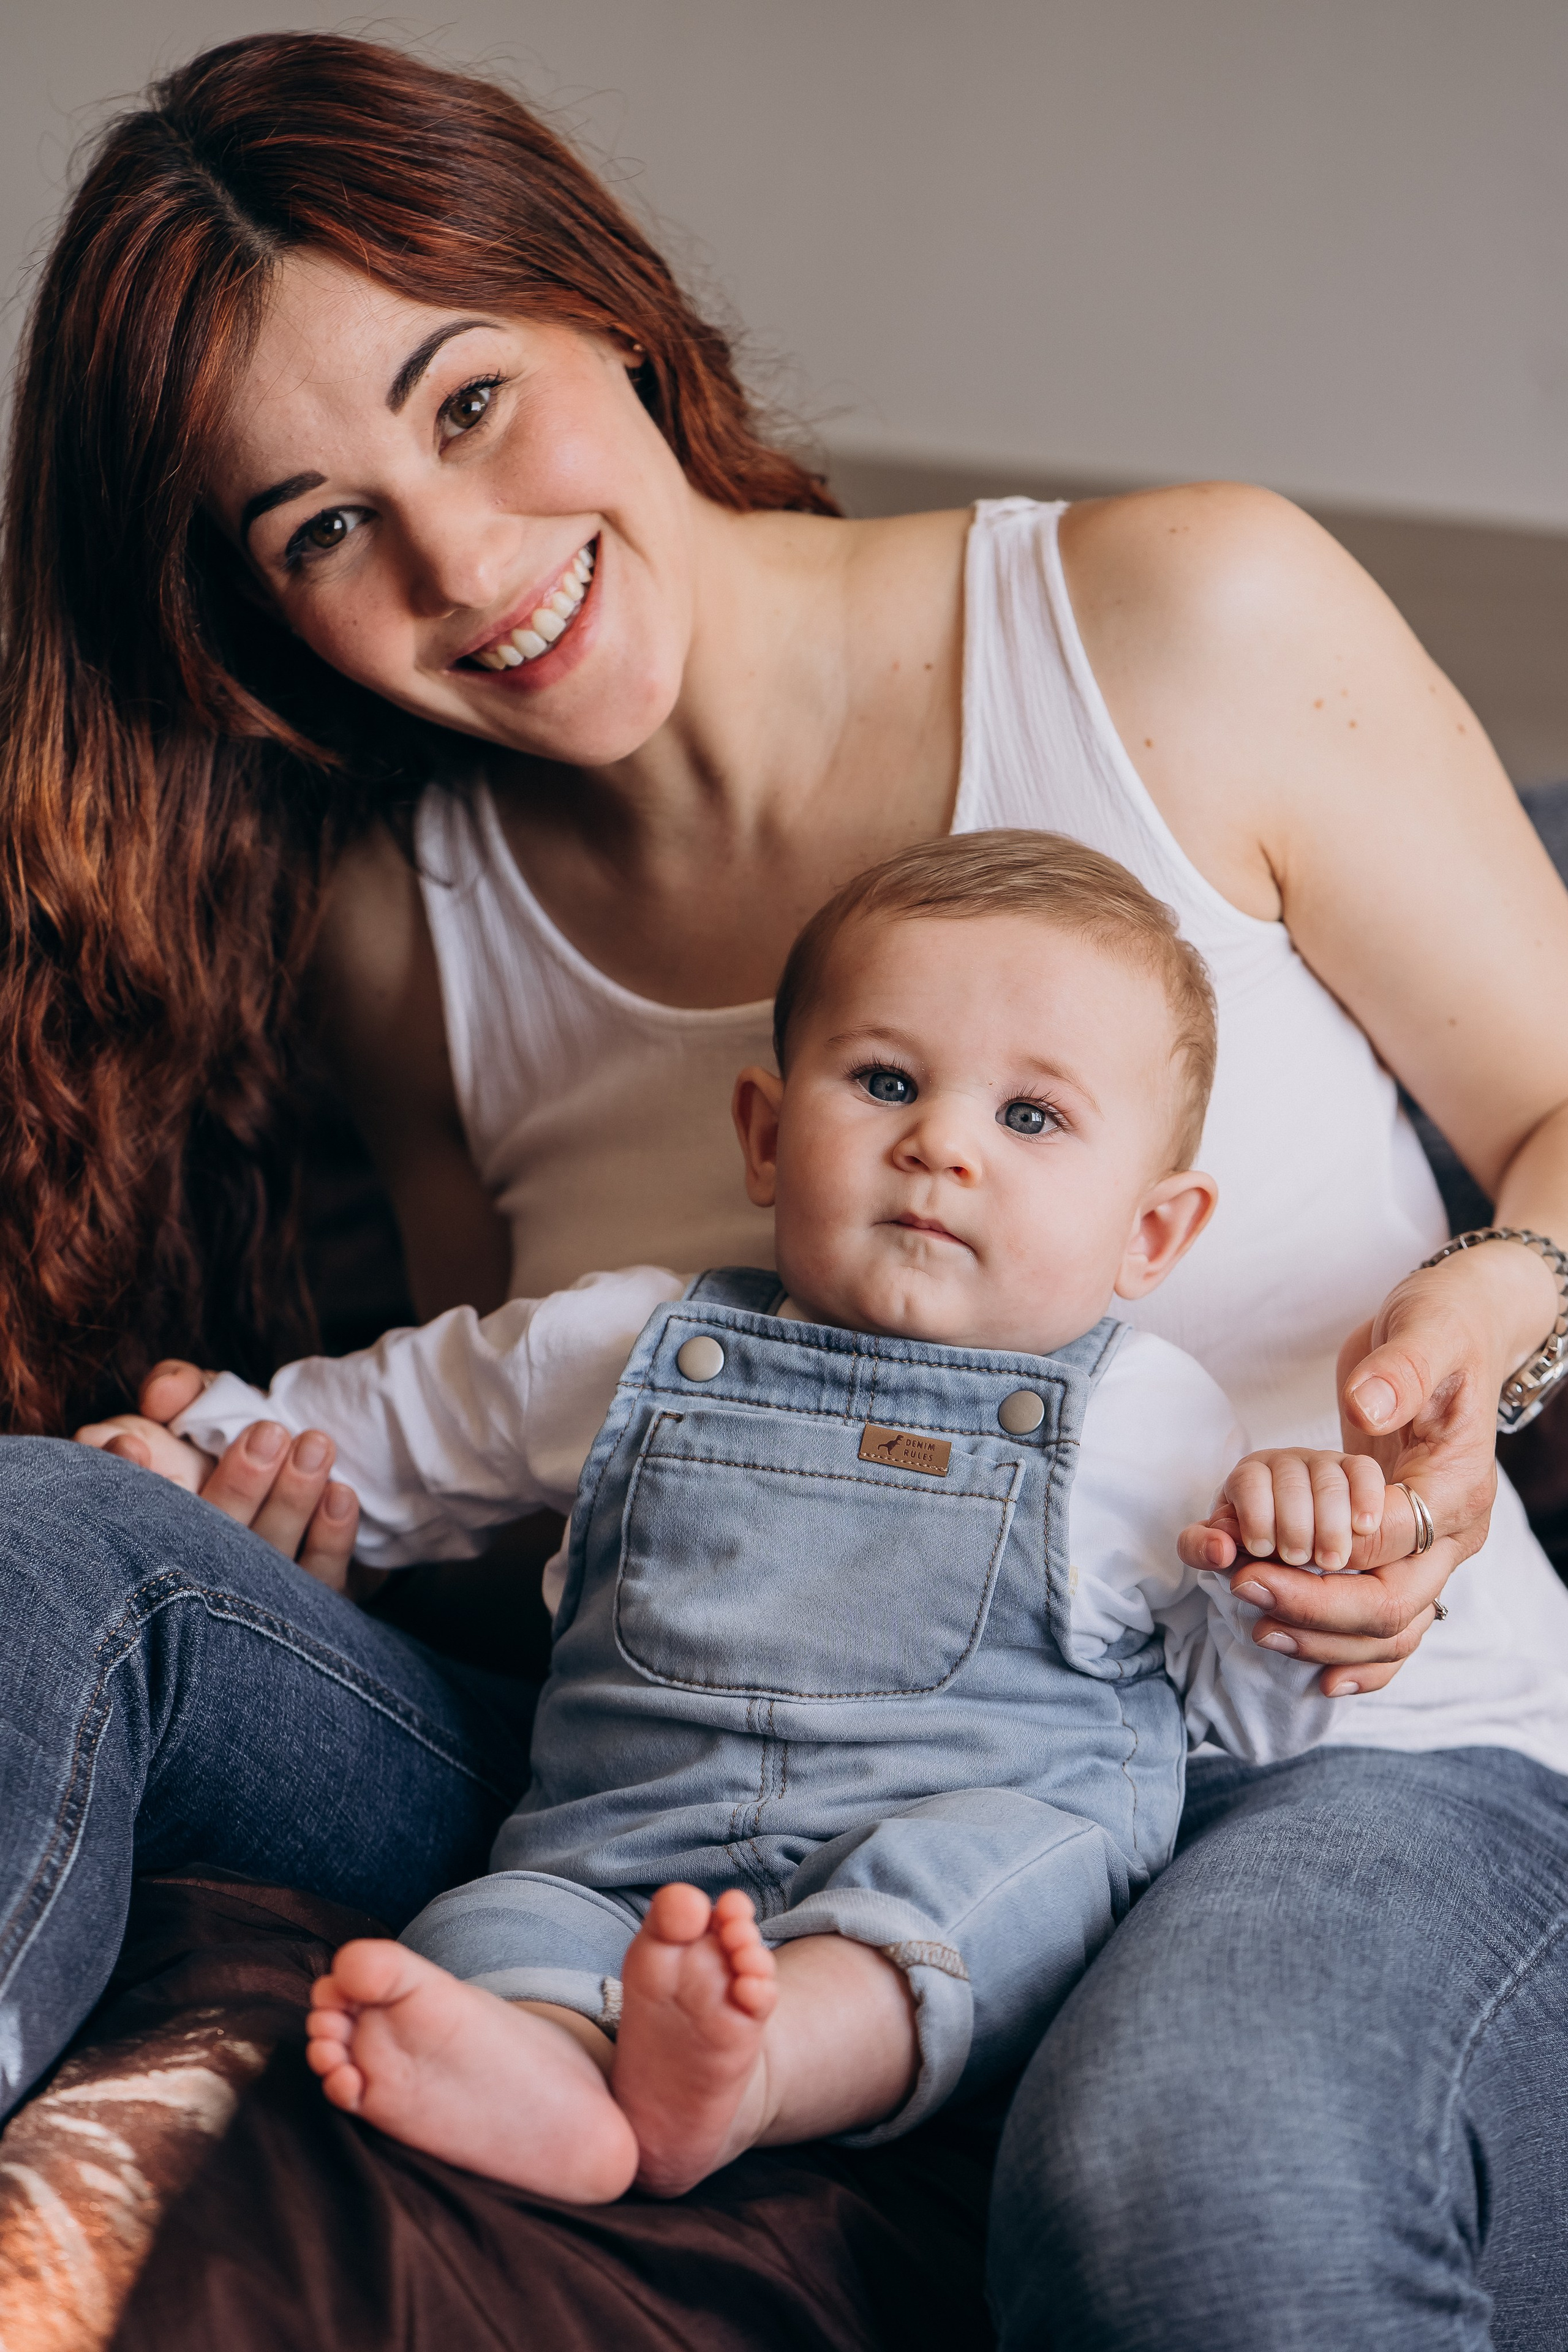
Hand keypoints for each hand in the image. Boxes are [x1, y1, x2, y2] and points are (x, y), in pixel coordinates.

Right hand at [75, 1360, 360, 1592]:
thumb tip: (162, 1394)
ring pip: (263, 1558)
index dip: (126, 1475)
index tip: (134, 1446)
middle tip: (269, 1435)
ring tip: (314, 1447)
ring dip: (290, 1502)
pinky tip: (341, 1495)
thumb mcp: (201, 1400)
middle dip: (237, 1487)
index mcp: (155, 1513)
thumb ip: (180, 1387)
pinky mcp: (296, 1602)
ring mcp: (244, 1589)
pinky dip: (329, 1540)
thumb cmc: (231, 1439)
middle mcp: (191, 1558)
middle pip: (206, 1540)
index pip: (126, 1507)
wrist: (290, 1470)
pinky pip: (313, 1580)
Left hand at [1207, 1245, 1547, 1696]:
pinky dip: (1359, 1656)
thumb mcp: (1424, 1331)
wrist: (1461, 1330)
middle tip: (1241, 1593)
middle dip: (1314, 1613)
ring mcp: (1438, 1548)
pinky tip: (1317, 1674)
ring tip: (1257, 1627)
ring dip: (1326, 1641)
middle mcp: (1456, 1530)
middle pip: (1391, 1606)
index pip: (1387, 1549)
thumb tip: (1365, 1405)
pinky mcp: (1412, 1550)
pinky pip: (1396, 1625)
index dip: (1318, 1565)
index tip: (1249, 1559)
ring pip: (1394, 1631)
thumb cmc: (1441, 1328)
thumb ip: (1399, 1370)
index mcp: (1457, 1485)